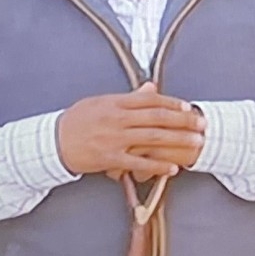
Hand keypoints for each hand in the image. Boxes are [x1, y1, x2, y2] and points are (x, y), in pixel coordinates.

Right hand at [56, 82, 204, 179]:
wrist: (53, 142)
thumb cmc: (76, 122)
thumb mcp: (100, 103)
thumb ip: (127, 97)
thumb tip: (150, 88)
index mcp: (114, 102)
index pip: (150, 100)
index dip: (172, 103)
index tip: (188, 107)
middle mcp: (117, 119)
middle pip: (157, 117)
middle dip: (183, 120)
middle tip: (201, 123)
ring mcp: (114, 139)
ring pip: (152, 138)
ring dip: (177, 140)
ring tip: (196, 143)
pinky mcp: (110, 158)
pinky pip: (139, 162)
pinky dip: (157, 165)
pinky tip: (172, 167)